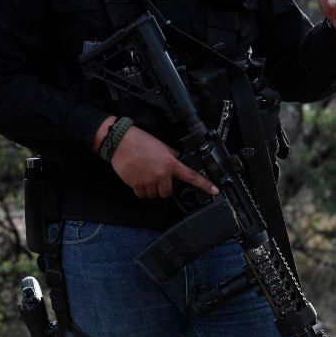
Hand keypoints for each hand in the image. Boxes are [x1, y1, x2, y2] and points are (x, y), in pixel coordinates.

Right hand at [96, 120, 217, 198]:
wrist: (120, 141)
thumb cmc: (140, 141)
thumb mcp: (162, 146)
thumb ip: (172, 155)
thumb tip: (179, 160)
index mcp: (170, 163)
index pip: (191, 176)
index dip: (205, 185)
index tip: (215, 191)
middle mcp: (161, 174)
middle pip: (167, 192)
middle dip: (163, 187)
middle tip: (157, 178)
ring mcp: (148, 181)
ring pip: (154, 195)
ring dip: (151, 189)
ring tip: (146, 176)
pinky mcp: (135, 184)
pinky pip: (142, 194)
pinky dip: (141, 190)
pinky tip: (138, 179)